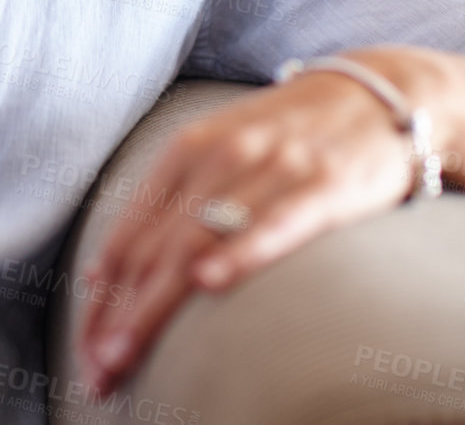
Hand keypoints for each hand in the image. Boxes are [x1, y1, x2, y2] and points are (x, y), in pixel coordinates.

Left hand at [77, 51, 433, 394]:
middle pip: (155, 246)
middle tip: (97, 370)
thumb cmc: (291, 135)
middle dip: (119, 313)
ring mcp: (273, 167)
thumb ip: (170, 205)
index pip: (128, 233)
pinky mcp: (325, 184)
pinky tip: (208, 282)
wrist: (380, 95)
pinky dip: (240, 251)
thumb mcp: (222, 153)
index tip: (85, 347)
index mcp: (188, 149)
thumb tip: (104, 272)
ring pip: (199, 240)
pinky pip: (276, 223)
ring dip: (156, 303)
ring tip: (125, 351)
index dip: (101, 296)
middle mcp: (222, 153)